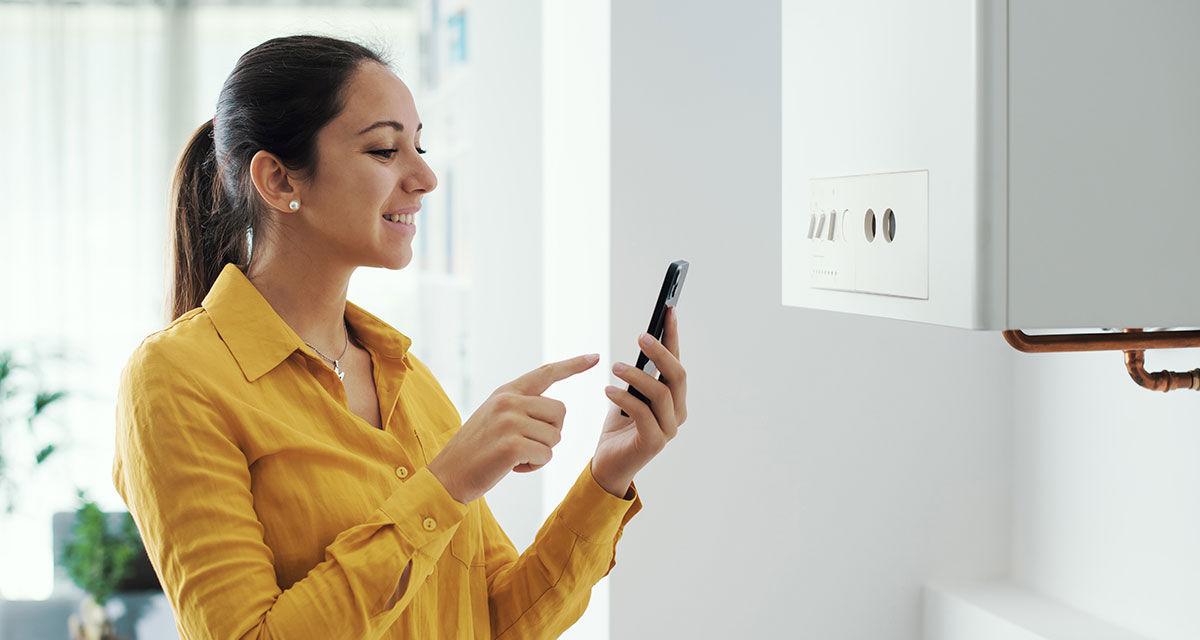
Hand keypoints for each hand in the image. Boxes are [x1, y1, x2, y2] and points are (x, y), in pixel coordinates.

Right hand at [427, 353, 599, 503]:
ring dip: (542, 453)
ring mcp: (509, 421)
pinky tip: (513, 467)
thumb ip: (521, 407)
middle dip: (552, 433)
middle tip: (528, 445)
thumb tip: (557, 412)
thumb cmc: (476, 451)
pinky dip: (535, 466)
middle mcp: (508, 401)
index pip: (546, 373)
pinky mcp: (512, 445)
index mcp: (506, 392)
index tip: (595, 356)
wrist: (447, 475)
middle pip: (560, 412)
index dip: (573, 365)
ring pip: (555, 437)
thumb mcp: (495, 418)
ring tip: (515, 457)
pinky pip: (546, 455)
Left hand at [594, 306, 687, 495]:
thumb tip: (642, 343)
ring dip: (637, 376)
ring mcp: (669, 430)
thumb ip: (638, 376)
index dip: (673, 336)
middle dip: (661, 353)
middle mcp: (677, 413)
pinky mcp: (654, 442)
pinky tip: (607, 390)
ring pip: (661, 393)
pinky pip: (642, 413)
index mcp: (674, 400)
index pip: (676, 362)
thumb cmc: (618, 428)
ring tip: (614, 366)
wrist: (607, 466)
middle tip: (642, 336)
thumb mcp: (628, 395)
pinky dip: (624, 398)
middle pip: (677, 376)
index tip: (668, 310)